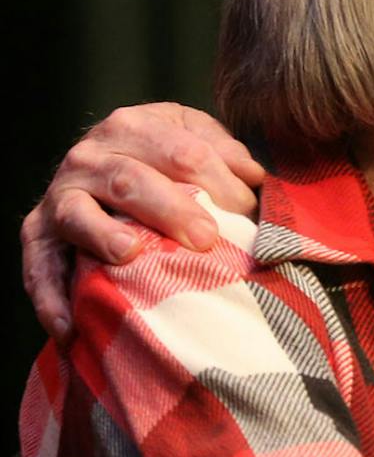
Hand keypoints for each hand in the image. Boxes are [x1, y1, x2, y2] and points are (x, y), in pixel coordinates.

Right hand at [23, 104, 262, 340]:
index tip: (246, 212)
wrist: (101, 161)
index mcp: (133, 127)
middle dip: (171, 209)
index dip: (220, 182)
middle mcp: (89, 156)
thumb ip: (225, 152)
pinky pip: (38, 267)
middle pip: (131, 180)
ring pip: (77, 214)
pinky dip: (49, 299)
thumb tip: (253, 175)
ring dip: (101, 237)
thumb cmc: (163, 157)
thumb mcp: (194, 138)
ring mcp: (60, 195)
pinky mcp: (36, 234)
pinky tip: (69, 329)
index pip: (182, 153)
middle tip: (205, 239)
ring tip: (129, 255)